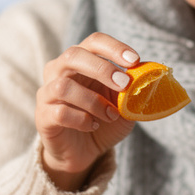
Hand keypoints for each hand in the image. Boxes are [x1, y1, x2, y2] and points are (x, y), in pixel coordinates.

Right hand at [36, 33, 139, 190]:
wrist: (84, 152)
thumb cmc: (103, 120)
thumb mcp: (124, 104)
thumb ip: (134, 89)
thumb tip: (151, 73)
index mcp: (81, 61)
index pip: (94, 42)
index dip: (114, 47)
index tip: (134, 61)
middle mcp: (59, 71)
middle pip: (73, 55)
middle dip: (102, 68)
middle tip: (124, 84)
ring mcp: (47, 93)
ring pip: (64, 86)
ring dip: (94, 101)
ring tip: (111, 115)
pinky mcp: (43, 116)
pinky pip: (60, 112)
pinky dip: (81, 119)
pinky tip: (93, 125)